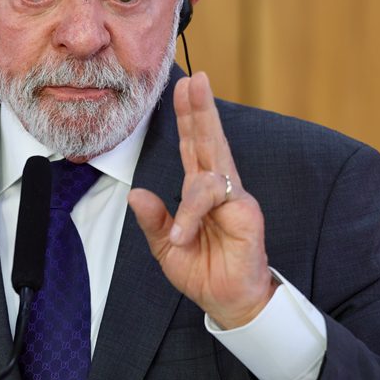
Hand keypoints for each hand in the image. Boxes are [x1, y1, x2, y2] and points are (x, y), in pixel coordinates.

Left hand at [128, 72, 275, 328]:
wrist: (227, 302)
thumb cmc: (201, 271)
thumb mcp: (165, 246)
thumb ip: (153, 220)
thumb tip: (134, 193)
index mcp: (198, 190)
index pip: (192, 145)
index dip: (188, 116)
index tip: (184, 86)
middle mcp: (217, 187)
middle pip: (208, 140)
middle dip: (201, 109)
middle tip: (196, 78)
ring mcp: (234, 198)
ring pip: (214, 163)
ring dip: (195, 178)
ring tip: (181, 230)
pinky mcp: (245, 215)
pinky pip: (215, 199)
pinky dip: (194, 212)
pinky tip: (184, 233)